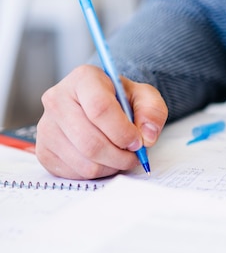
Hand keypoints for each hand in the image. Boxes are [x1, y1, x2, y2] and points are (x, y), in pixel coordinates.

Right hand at [36, 65, 167, 178]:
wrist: (102, 106)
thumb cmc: (121, 100)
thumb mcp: (145, 96)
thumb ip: (153, 111)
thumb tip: (147, 136)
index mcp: (83, 79)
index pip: (100, 108)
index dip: (123, 131)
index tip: (138, 141)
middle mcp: (57, 99)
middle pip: (90, 141)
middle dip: (120, 155)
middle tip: (134, 155)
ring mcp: (47, 126)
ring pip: (84, 161)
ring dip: (111, 166)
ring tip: (122, 156)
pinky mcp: (44, 150)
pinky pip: (74, 173)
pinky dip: (97, 172)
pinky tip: (105, 160)